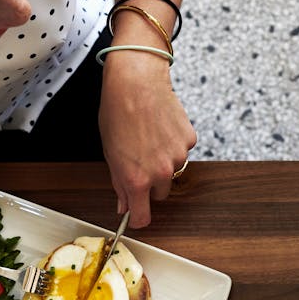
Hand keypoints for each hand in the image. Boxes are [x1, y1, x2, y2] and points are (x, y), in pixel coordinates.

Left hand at [99, 52, 195, 228]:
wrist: (136, 81)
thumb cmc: (118, 112)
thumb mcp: (110, 152)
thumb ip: (119, 183)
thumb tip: (124, 204)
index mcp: (136, 179)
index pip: (143, 216)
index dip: (139, 217)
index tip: (137, 215)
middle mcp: (160, 172)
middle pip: (160, 193)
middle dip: (151, 183)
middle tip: (139, 160)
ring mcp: (178, 157)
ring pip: (173, 171)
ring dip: (163, 160)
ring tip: (149, 137)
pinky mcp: (188, 140)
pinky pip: (182, 150)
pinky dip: (173, 143)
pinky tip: (160, 127)